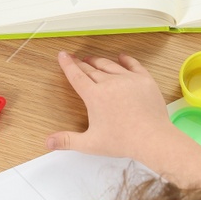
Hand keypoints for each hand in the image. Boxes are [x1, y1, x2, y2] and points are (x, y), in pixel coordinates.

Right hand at [47, 52, 200, 188]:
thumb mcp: (90, 143)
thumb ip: (67, 141)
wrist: (152, 138)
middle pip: (91, 69)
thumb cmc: (122, 141)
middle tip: (75, 59)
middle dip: (81, 63)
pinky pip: (133, 65)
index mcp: (94, 96)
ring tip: (92, 59)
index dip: (68, 65)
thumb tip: (48, 142)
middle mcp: (110, 83)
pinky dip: (125, 59)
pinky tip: (121, 57)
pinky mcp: (144, 80)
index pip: (77, 76)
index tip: (63, 55)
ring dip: (99, 61)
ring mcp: (128, 79)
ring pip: (110, 65)